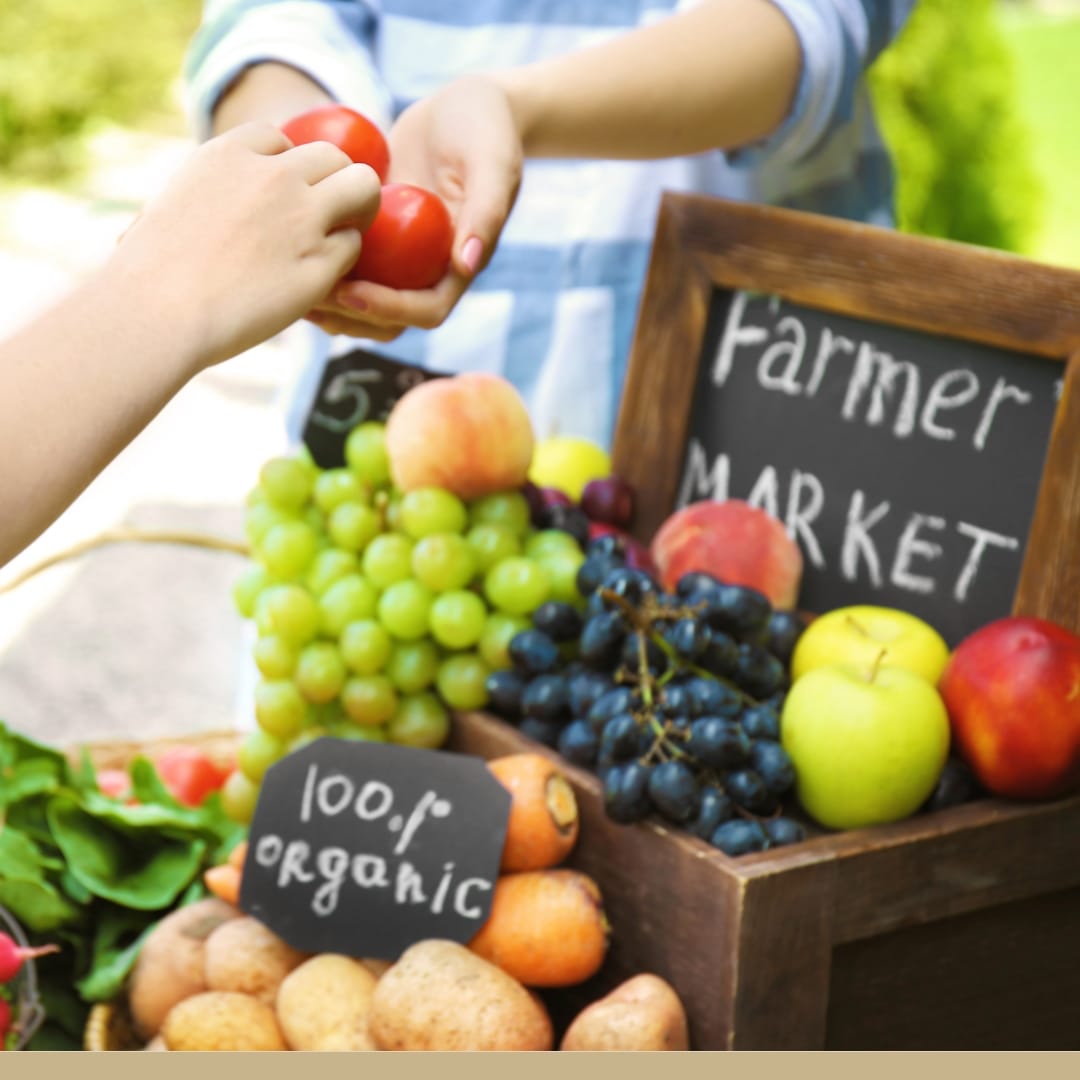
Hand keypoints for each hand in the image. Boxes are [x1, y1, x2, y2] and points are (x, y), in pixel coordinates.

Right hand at [105, 122, 380, 369]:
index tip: (278, 196)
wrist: (156, 313)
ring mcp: (302, 219)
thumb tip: (196, 208)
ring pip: (363, 188)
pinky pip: (353, 247)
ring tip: (340, 238)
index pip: (280, 138)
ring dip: (358, 211)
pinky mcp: (319, 264)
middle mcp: (273, 177)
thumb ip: (203, 194)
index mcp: (230, 154)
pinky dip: (343, 260)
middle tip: (326, 217)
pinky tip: (321, 278)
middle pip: (333, 157)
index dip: (286, 168)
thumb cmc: (148, 273)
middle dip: (333, 183)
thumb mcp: (167, 206)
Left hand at [310, 75, 523, 339]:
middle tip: (309, 297)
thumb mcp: (492, 163)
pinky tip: (286, 249)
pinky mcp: (376, 233)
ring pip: (363, 300)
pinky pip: (346, 261)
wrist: (466, 105)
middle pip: (389, 319)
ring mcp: (400, 255)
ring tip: (290, 286)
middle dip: (350, 316)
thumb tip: (465, 264)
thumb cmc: (485, 129)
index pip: (427, 311)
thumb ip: (486, 212)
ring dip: (329, 303)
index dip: (389, 310)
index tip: (351, 292)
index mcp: (458, 265)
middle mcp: (428, 268)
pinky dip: (318, 263)